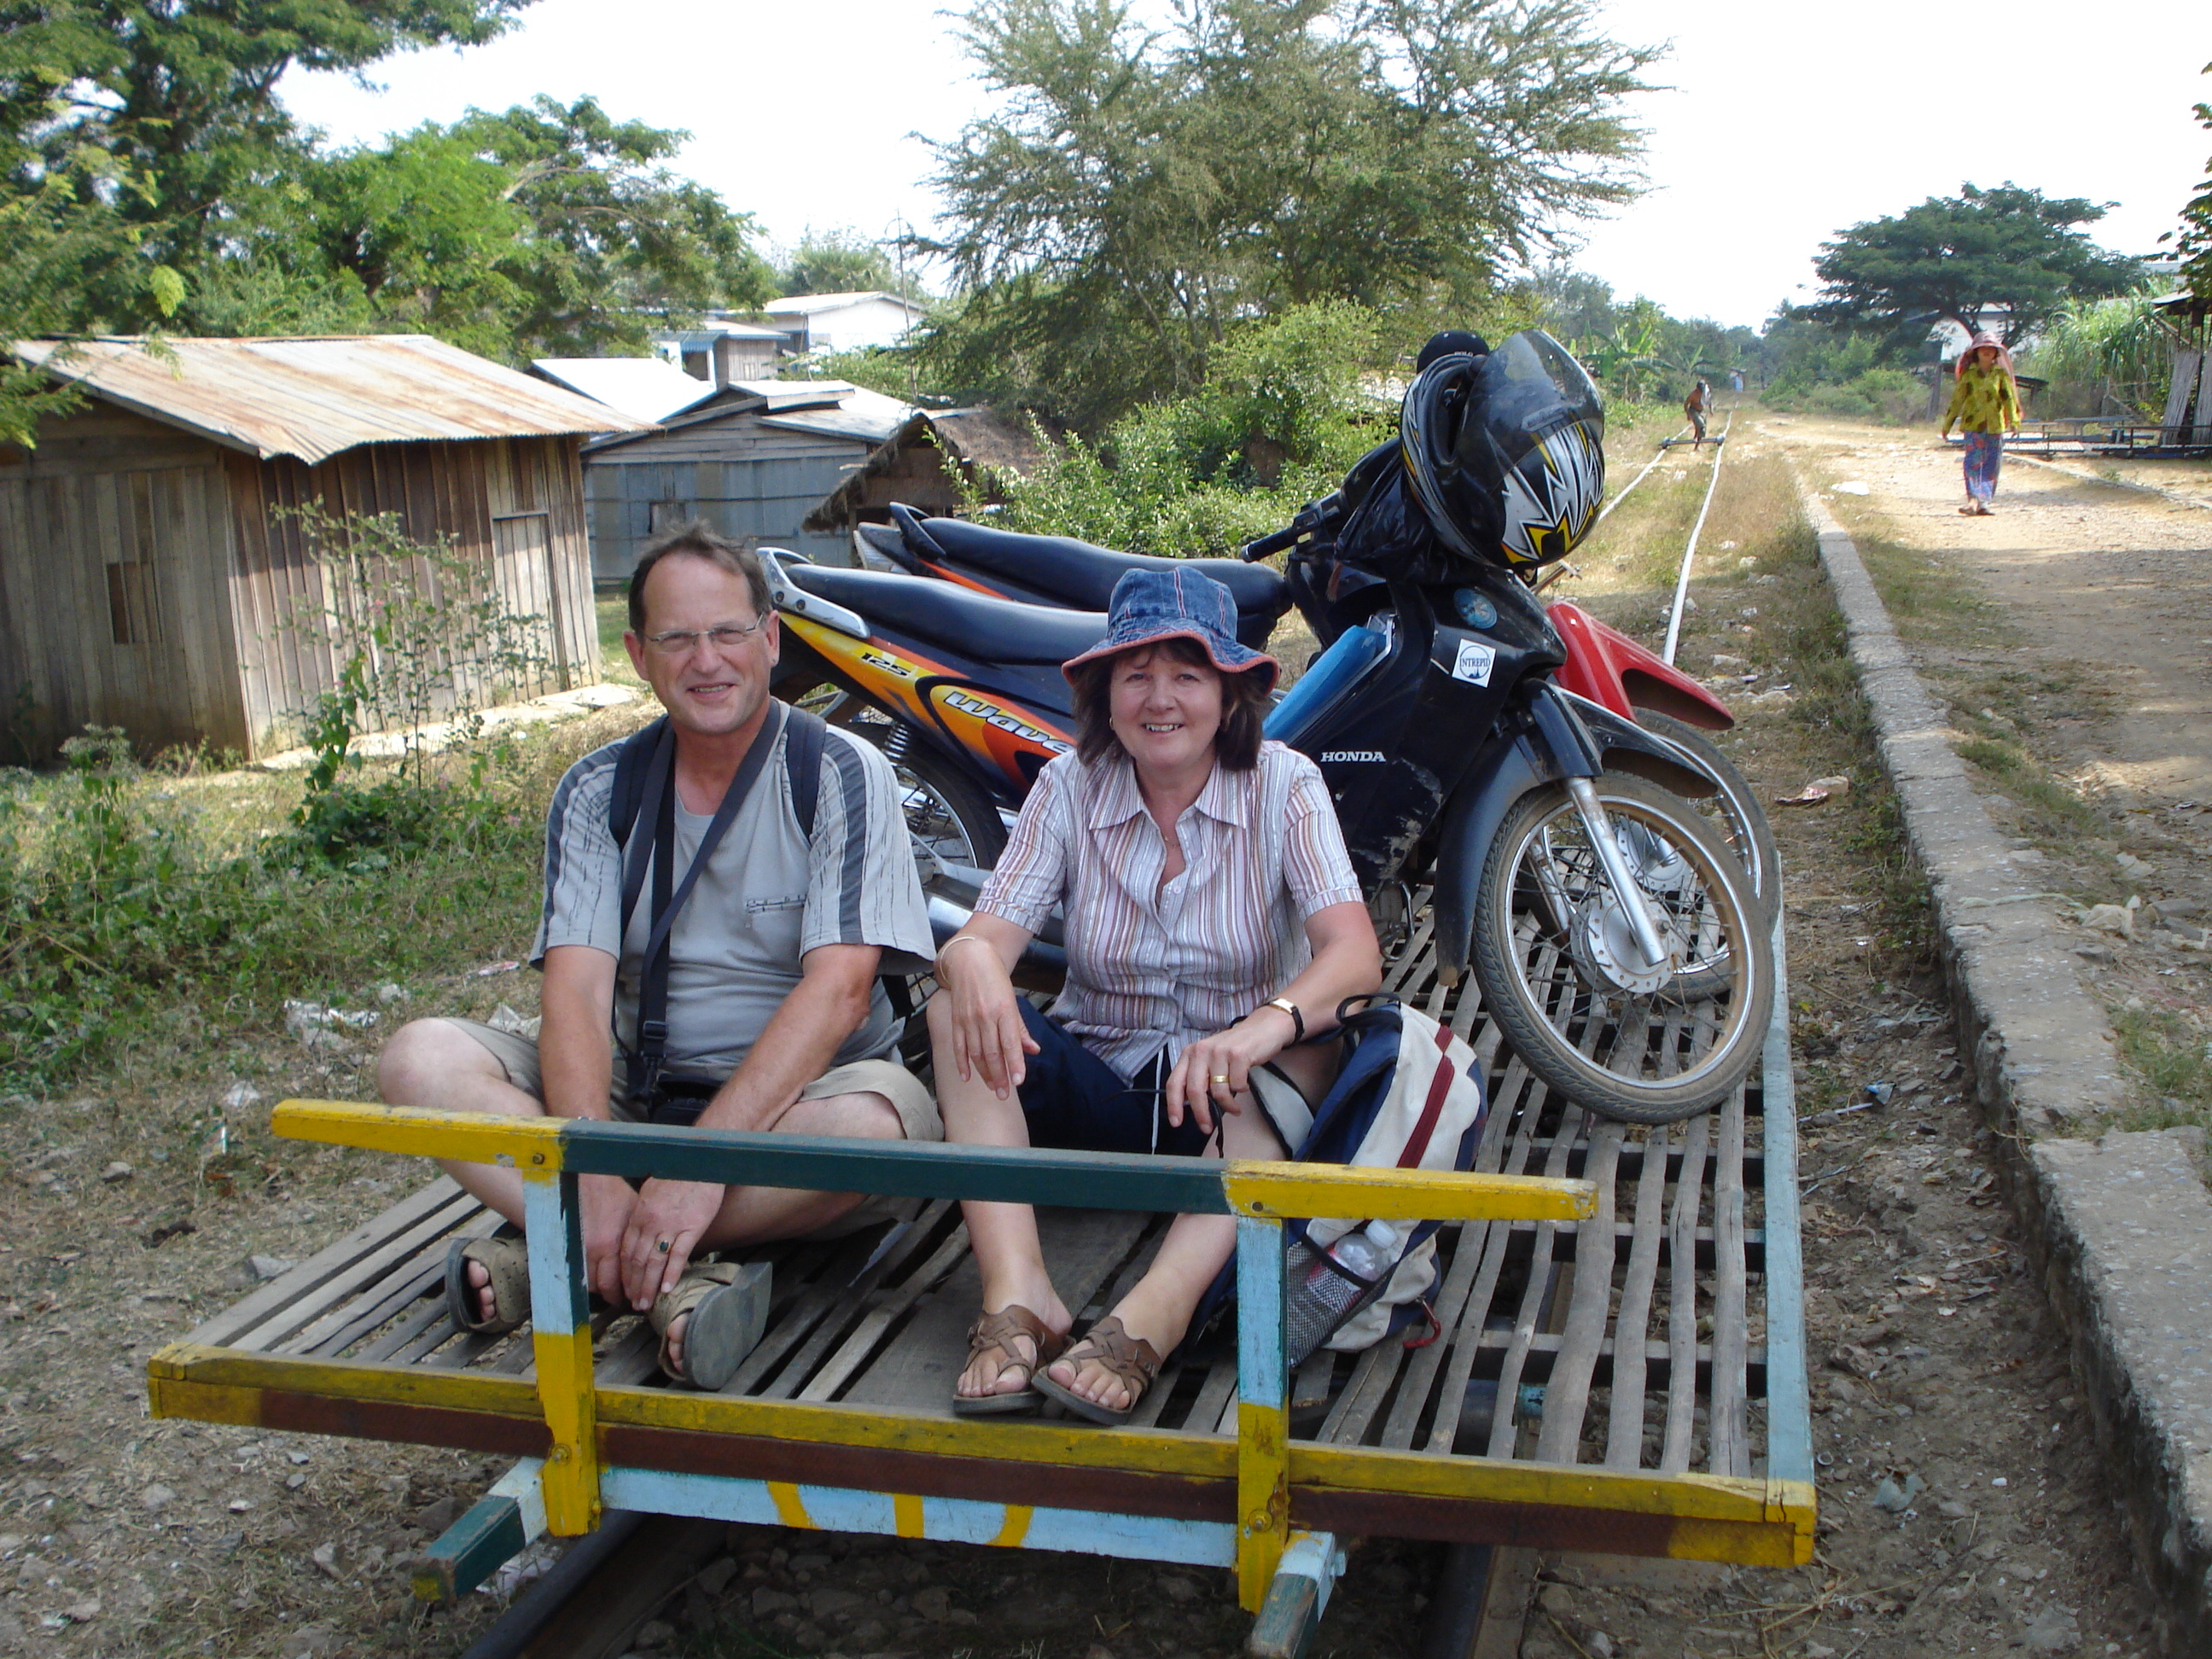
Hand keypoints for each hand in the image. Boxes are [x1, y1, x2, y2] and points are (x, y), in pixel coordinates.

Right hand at [579, 1173, 639, 1306]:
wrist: (590, 1180)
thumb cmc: (616, 1195)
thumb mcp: (634, 1218)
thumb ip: (640, 1241)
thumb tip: (656, 1256)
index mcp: (612, 1245)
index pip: (619, 1282)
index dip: (628, 1293)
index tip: (637, 1298)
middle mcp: (594, 1251)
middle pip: (603, 1287)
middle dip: (615, 1297)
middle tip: (626, 1301)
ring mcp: (580, 1249)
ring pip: (589, 1282)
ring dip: (601, 1290)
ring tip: (613, 1292)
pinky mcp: (571, 1245)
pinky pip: (579, 1271)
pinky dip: (588, 1279)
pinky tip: (597, 1279)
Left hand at [618, 1176, 727, 1309]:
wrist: (701, 1161)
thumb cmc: (678, 1174)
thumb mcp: (651, 1191)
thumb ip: (643, 1213)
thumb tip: (639, 1231)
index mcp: (639, 1214)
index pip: (626, 1251)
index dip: (625, 1273)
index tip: (625, 1289)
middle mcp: (650, 1223)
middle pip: (637, 1262)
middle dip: (634, 1286)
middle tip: (634, 1304)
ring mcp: (670, 1226)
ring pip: (654, 1263)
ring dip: (649, 1286)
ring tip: (646, 1303)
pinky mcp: (691, 1227)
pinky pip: (678, 1256)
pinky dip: (671, 1274)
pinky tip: (667, 1289)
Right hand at [941, 942, 1038, 1097]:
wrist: (970, 961)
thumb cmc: (996, 981)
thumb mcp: (1013, 1001)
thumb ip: (1021, 1029)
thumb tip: (1034, 1051)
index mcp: (1005, 1010)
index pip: (1010, 1042)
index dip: (1014, 1063)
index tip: (1018, 1081)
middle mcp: (986, 1016)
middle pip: (992, 1053)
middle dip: (999, 1076)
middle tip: (1004, 1094)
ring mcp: (969, 1019)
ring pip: (976, 1053)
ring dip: (984, 1074)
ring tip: (992, 1088)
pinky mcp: (956, 1020)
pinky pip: (958, 1046)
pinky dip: (962, 1063)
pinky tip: (967, 1077)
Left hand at [1165, 1006, 1296, 1134]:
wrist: (1262, 1028)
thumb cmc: (1234, 1048)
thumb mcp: (1210, 1059)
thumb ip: (1199, 1077)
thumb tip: (1194, 1107)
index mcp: (1190, 1053)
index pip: (1175, 1082)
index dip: (1173, 1105)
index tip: (1176, 1123)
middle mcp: (1201, 1051)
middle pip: (1195, 1090)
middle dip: (1201, 1114)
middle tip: (1207, 1127)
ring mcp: (1220, 1052)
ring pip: (1218, 1091)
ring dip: (1228, 1105)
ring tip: (1235, 1109)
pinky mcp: (1238, 1054)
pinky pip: (1237, 1085)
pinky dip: (1241, 1091)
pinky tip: (1245, 1087)